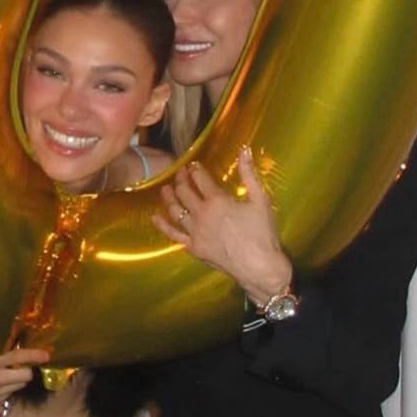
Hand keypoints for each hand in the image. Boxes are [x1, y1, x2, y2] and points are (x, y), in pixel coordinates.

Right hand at [0, 346, 49, 409]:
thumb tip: (22, 350)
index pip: (16, 358)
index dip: (34, 356)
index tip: (46, 355)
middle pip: (24, 377)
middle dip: (26, 369)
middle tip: (21, 364)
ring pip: (18, 387)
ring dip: (16, 379)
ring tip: (3, 374)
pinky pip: (9, 395)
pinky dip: (7, 388)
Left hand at [153, 147, 291, 307]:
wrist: (258, 266)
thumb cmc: (262, 233)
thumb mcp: (260, 200)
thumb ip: (249, 174)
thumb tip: (244, 150)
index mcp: (217, 200)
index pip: (201, 179)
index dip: (195, 170)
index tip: (193, 164)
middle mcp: (201, 214)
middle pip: (184, 192)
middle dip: (181, 179)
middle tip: (179, 173)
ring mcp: (194, 232)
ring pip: (175, 210)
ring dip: (168, 197)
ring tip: (165, 188)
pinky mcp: (193, 247)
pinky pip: (173, 234)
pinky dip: (162, 225)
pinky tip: (155, 217)